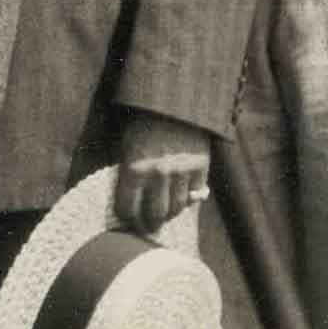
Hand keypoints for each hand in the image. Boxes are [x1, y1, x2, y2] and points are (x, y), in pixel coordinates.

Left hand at [113, 110, 213, 233]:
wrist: (174, 103)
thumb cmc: (143, 126)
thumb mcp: (126, 148)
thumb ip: (127, 177)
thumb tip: (129, 208)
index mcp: (133, 168)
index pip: (128, 209)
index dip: (127, 219)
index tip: (129, 220)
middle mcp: (158, 173)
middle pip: (154, 215)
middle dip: (149, 224)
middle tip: (147, 226)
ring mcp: (181, 171)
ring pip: (176, 208)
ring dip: (170, 212)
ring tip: (164, 211)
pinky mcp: (201, 167)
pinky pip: (194, 195)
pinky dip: (189, 198)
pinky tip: (181, 194)